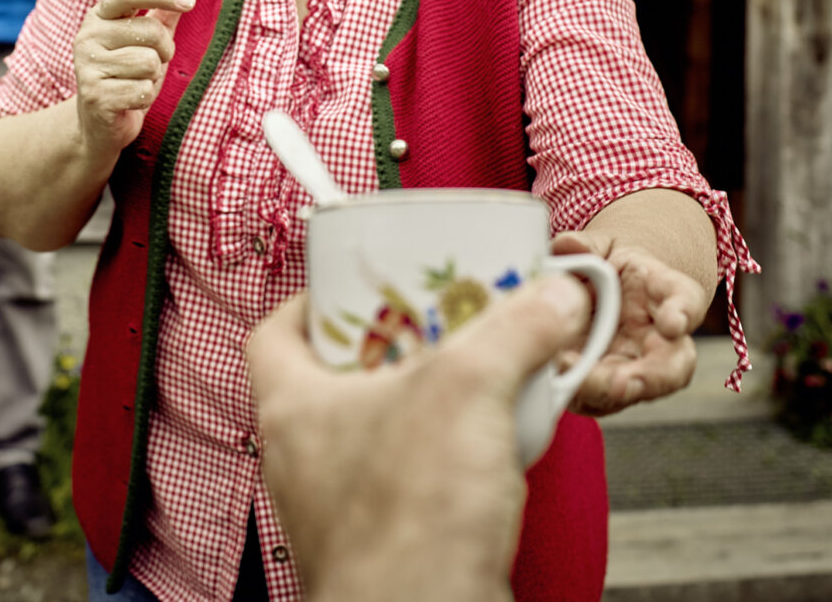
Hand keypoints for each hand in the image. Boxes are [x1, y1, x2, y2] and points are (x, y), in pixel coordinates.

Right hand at [72, 0, 197, 158]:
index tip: (190, 1)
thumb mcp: (149, 38)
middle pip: (150, 31)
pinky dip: (145, 97)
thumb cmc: (128, 74)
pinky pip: (143, 90)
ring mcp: (87, 66)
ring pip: (149, 63)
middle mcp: (87, 36)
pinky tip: (129, 101)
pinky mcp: (94, 96)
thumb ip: (166, 4)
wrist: (99, 125)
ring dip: (153, 77)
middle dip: (163, 51)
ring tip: (135, 82)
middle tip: (149, 64)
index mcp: (99, 15)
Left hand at [247, 277, 593, 601]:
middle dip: (395, 350)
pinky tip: (494, 453)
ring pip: (382, 436)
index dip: (314, 300)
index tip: (358, 283)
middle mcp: (307, 461)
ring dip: (429, 408)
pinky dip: (451, 466)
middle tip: (440, 324)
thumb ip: (514, 330)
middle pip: (340, 380)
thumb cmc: (406, 524)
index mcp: (292, 408)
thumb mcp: (468, 389)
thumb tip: (555, 296)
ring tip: (477, 381)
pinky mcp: (389, 547)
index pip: (276, 334)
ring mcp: (345, 509)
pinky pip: (415, 489)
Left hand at [550, 235, 708, 415]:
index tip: (673, 323)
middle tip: (620, 383)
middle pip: (671, 367)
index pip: (685, 300)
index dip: (683, 312)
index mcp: (666, 293)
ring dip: (605, 392)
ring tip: (573, 382)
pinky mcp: (605, 387)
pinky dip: (577, 394)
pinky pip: (598, 399)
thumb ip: (587, 245)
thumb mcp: (600, 246)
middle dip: (649, 379)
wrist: (600, 294)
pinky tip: (553, 384)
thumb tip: (569, 245)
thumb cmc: (606, 266)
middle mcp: (660, 339)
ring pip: (634, 391)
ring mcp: (635, 368)